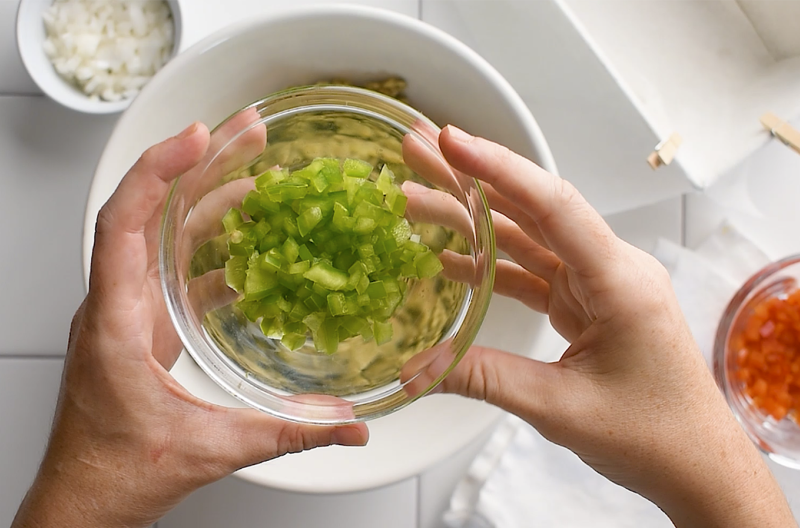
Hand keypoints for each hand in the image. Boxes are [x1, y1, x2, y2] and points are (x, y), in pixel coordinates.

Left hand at [11, 122, 367, 527]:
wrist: (81, 502)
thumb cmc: (113, 474)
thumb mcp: (207, 449)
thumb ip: (285, 434)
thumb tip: (346, 424)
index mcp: (115, 324)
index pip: (121, 224)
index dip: (156, 172)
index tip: (196, 137)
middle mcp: (113, 308)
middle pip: (148, 214)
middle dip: (197, 166)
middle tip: (244, 133)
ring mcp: (124, 316)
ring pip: (159, 239)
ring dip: (204, 203)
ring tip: (253, 175)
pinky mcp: (139, 329)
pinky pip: (171, 272)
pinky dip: (208, 252)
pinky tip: (247, 252)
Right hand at [429, 125, 795, 527]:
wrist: (696, 465)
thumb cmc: (656, 435)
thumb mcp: (560, 408)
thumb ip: (484, 378)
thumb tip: (416, 370)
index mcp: (619, 282)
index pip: (553, 206)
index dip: (498, 168)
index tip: (453, 141)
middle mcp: (611, 271)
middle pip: (532, 209)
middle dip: (471, 178)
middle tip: (420, 152)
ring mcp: (599, 286)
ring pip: (526, 239)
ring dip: (472, 220)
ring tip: (417, 200)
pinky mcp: (588, 305)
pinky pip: (532, 273)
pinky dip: (490, 265)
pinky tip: (449, 260)